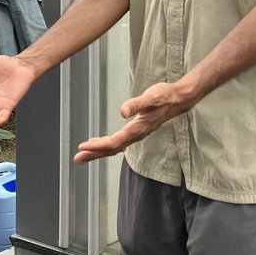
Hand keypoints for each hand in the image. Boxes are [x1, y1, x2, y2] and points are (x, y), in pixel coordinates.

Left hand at [72, 80, 193, 162]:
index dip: (99, 146)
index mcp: (138, 128)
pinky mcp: (137, 130)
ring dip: (98, 151)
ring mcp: (137, 134)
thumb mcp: (151, 97)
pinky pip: (119, 142)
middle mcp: (137, 134)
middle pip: (113, 149)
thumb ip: (136, 104)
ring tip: (82, 154)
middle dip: (94, 154)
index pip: (115, 142)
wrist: (179, 99)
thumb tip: (122, 112)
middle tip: (77, 158)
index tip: (83, 147)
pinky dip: (107, 145)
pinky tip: (98, 144)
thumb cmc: (165, 96)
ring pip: (115, 147)